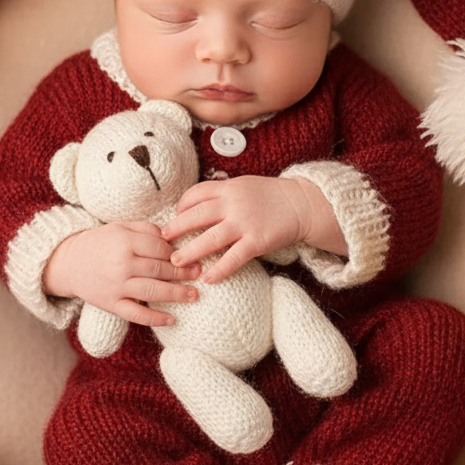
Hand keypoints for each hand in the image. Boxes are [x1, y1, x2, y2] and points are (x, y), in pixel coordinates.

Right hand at [42, 222, 199, 326]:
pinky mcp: (111, 304)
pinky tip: (172, 320)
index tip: (187, 254)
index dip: (176, 252)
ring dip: (177, 294)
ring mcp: (116, 286)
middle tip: (199, 273)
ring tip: (194, 295)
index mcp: (124, 242)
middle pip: (160, 270)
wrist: (69, 263)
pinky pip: (136, 314)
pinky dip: (155, 319)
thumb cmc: (100, 242)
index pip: (160, 248)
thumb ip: (146, 229)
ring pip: (153, 292)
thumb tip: (171, 238)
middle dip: (183, 272)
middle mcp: (121, 265)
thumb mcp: (120, 227)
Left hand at [161, 177, 322, 284]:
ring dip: (191, 251)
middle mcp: (233, 203)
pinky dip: (219, 269)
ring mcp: (245, 222)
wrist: (302, 204)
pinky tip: (208, 278)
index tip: (175, 217)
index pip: (195, 194)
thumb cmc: (271, 196)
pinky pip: (234, 258)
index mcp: (228, 188)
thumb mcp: (244, 185)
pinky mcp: (257, 241)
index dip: (181, 206)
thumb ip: (223, 194)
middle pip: (196, 215)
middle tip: (163, 240)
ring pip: (210, 238)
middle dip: (176, 228)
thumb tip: (198, 205)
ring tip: (176, 262)